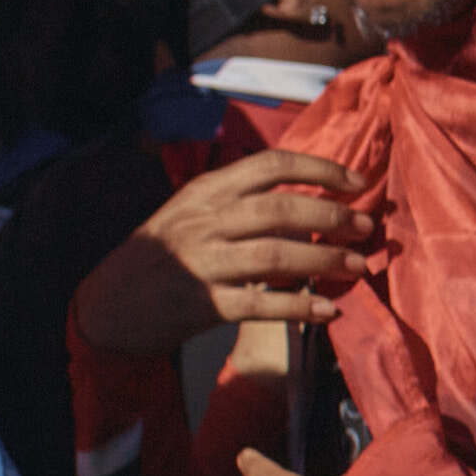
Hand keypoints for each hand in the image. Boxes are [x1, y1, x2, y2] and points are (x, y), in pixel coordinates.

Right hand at [76, 152, 377, 348]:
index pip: (268, 165)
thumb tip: (311, 203)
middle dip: (331, 215)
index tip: (356, 181)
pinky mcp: (203, 304)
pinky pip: (260, 304)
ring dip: (325, 259)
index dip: (318, 168)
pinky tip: (329, 310)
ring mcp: (202, 263)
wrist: (108, 306)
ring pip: (274, 254)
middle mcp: (203, 222)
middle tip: (367, 226)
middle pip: (278, 209)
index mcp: (204, 193)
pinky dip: (299, 307)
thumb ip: (240, 203)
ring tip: (358, 266)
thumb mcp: (191, 213)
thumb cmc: (163, 257)